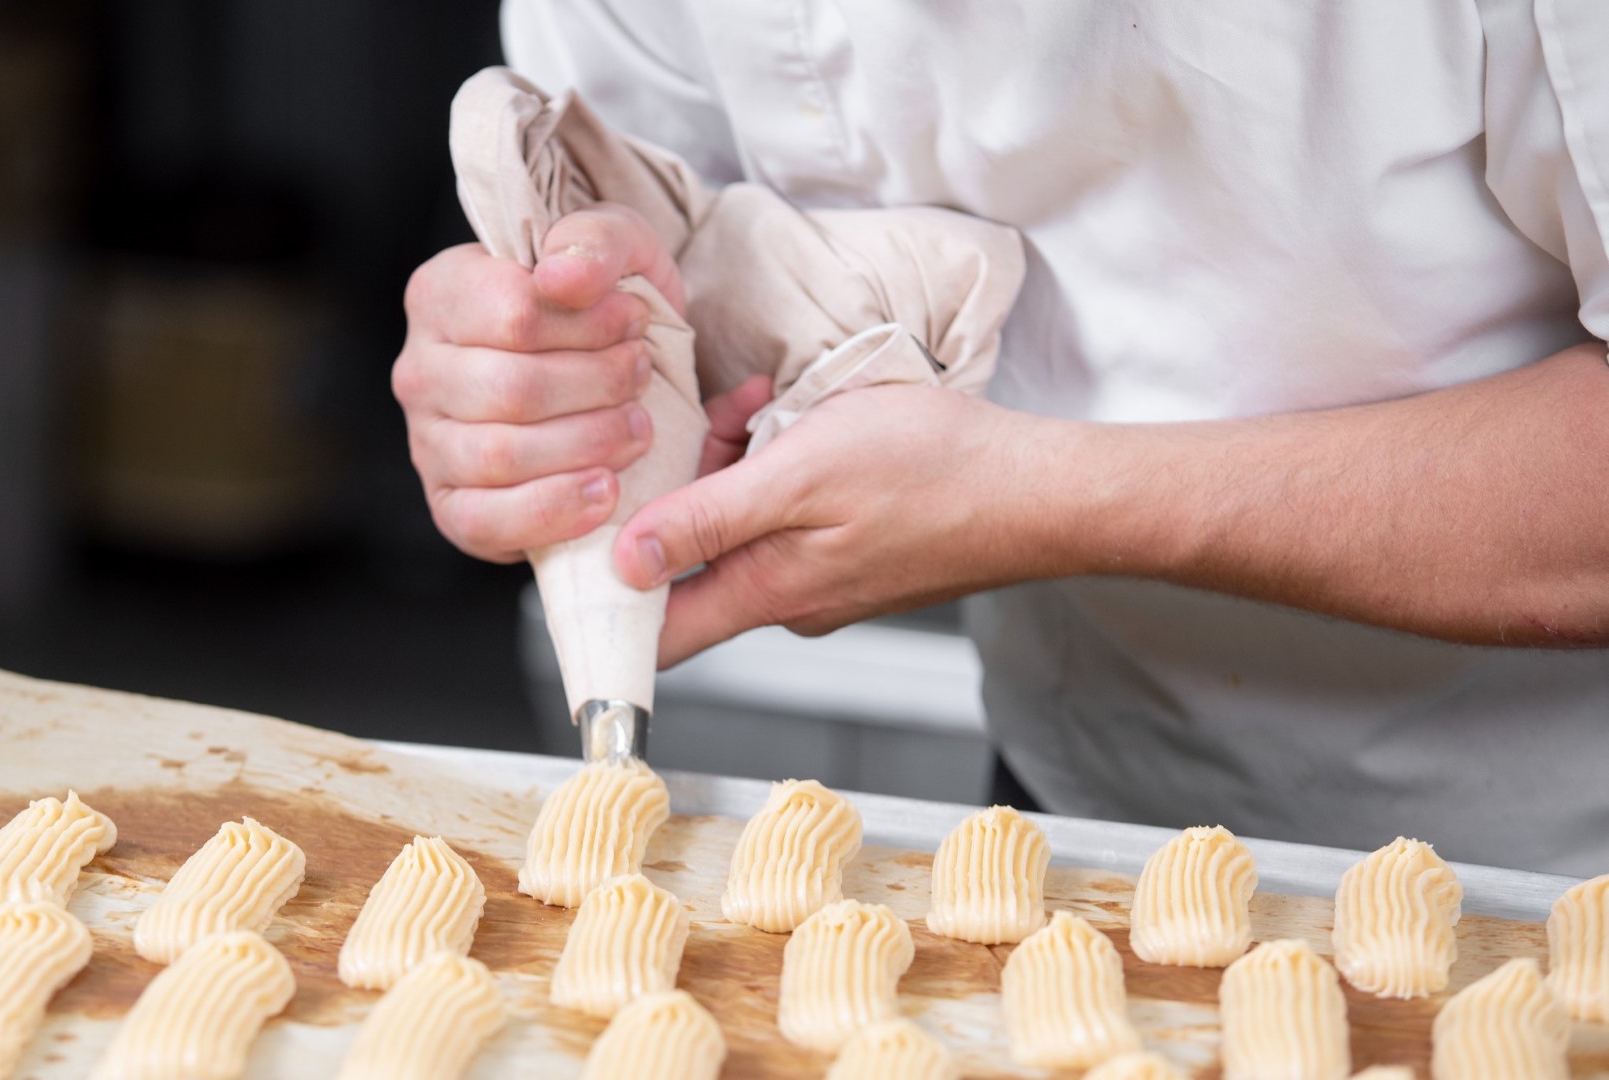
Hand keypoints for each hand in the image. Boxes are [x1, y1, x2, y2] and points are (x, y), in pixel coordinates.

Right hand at [392, 203, 681, 562]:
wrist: (611, 378)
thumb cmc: (605, 309)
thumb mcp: (618, 249)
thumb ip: (594, 240)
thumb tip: (563, 276)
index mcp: (442, 293)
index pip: (512, 313)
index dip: (589, 324)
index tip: (636, 322)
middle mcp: (419, 369)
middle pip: (511, 388)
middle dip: (597, 386)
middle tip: (642, 378)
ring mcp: (428, 443)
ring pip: (501, 455)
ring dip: (588, 444)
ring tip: (638, 430)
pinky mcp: (451, 507)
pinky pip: (487, 520)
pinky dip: (555, 511)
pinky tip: (606, 493)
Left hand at [612, 384, 1046, 665]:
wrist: (1041, 489)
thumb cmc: (936, 472)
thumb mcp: (803, 473)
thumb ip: (709, 520)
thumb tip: (625, 563)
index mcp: (768, 591)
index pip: (659, 635)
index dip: (609, 605)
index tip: (581, 551)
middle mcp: (792, 599)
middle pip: (695, 560)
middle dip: (684, 486)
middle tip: (711, 419)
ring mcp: (827, 580)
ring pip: (743, 526)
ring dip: (737, 462)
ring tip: (767, 403)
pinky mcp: (855, 555)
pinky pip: (788, 516)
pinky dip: (780, 467)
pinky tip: (802, 419)